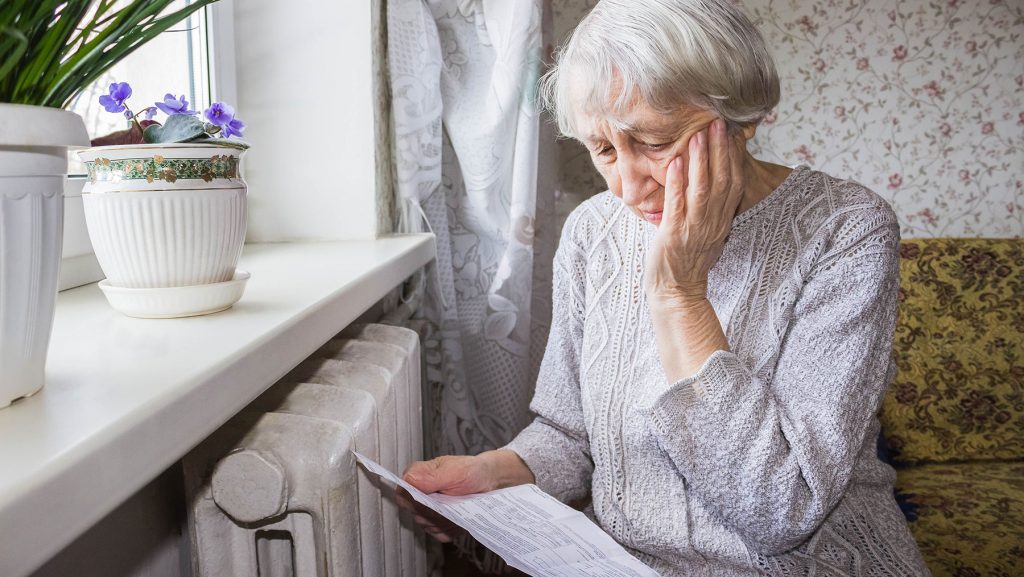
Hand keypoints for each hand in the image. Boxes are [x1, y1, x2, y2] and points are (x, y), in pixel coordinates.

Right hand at [401, 450, 533, 541]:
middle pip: (415, 514)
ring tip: (459, 507)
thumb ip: (430, 476)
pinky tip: (460, 517)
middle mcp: (418, 495)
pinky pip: (438, 534)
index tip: (435, 498)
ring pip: (427, 526)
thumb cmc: (472, 471)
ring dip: (444, 520)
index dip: (416, 501)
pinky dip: (451, 529)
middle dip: (435, 511)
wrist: (490, 482)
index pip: (403, 495)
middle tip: (453, 500)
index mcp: (416, 477)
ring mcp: (428, 512)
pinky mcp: (438, 525)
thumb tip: (407, 480)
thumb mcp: (453, 470)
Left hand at [644, 117, 744, 307]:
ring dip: (701, 161)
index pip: (734, 183)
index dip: (733, 157)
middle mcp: (713, 222)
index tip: (730, 132)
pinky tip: (676, 163)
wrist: (677, 291)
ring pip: (703, 189)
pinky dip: (678, 183)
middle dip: (720, 150)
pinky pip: (678, 205)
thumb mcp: (706, 231)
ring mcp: (694, 228)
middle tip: (718, 122)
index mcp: (722, 220)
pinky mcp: (674, 235)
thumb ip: (710, 208)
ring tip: (698, 135)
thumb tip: (709, 182)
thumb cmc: (687, 260)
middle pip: (723, 181)